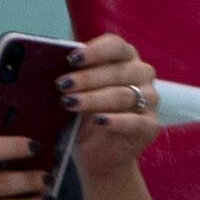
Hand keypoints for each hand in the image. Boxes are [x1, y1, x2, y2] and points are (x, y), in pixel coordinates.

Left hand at [56, 34, 161, 186]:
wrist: (98, 153)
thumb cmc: (85, 115)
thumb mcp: (76, 94)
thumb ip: (71, 78)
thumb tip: (49, 65)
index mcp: (125, 58)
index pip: (115, 46)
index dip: (95, 51)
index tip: (71, 59)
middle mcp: (142, 75)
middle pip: (118, 71)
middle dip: (88, 78)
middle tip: (62, 85)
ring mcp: (150, 100)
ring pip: (124, 95)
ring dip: (95, 99)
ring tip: (70, 103)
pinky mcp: (151, 126)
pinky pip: (135, 121)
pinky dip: (116, 121)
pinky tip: (99, 121)